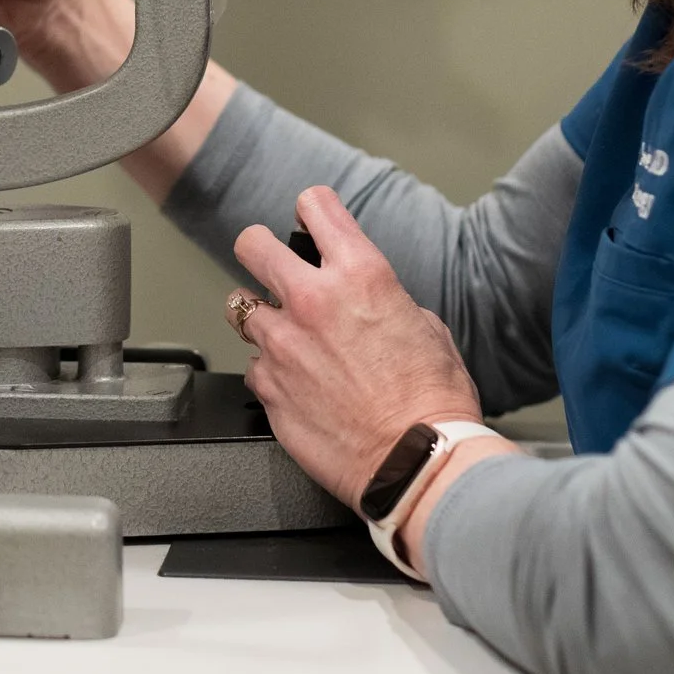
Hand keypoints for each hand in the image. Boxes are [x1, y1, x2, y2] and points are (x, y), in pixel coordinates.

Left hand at [232, 186, 489, 511]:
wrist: (417, 465)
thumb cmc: (433, 406)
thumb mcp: (429, 331)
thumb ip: (389, 306)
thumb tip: (376, 309)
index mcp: (360, 275)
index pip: (317, 207)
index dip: (313, 211)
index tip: (311, 219)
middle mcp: (312, 302)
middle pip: (252, 245)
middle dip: (261, 250)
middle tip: (270, 264)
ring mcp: (283, 345)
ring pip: (241, 308)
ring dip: (262, 318)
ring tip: (286, 337)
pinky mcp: (268, 388)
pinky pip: (255, 366)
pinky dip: (270, 370)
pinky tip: (296, 384)